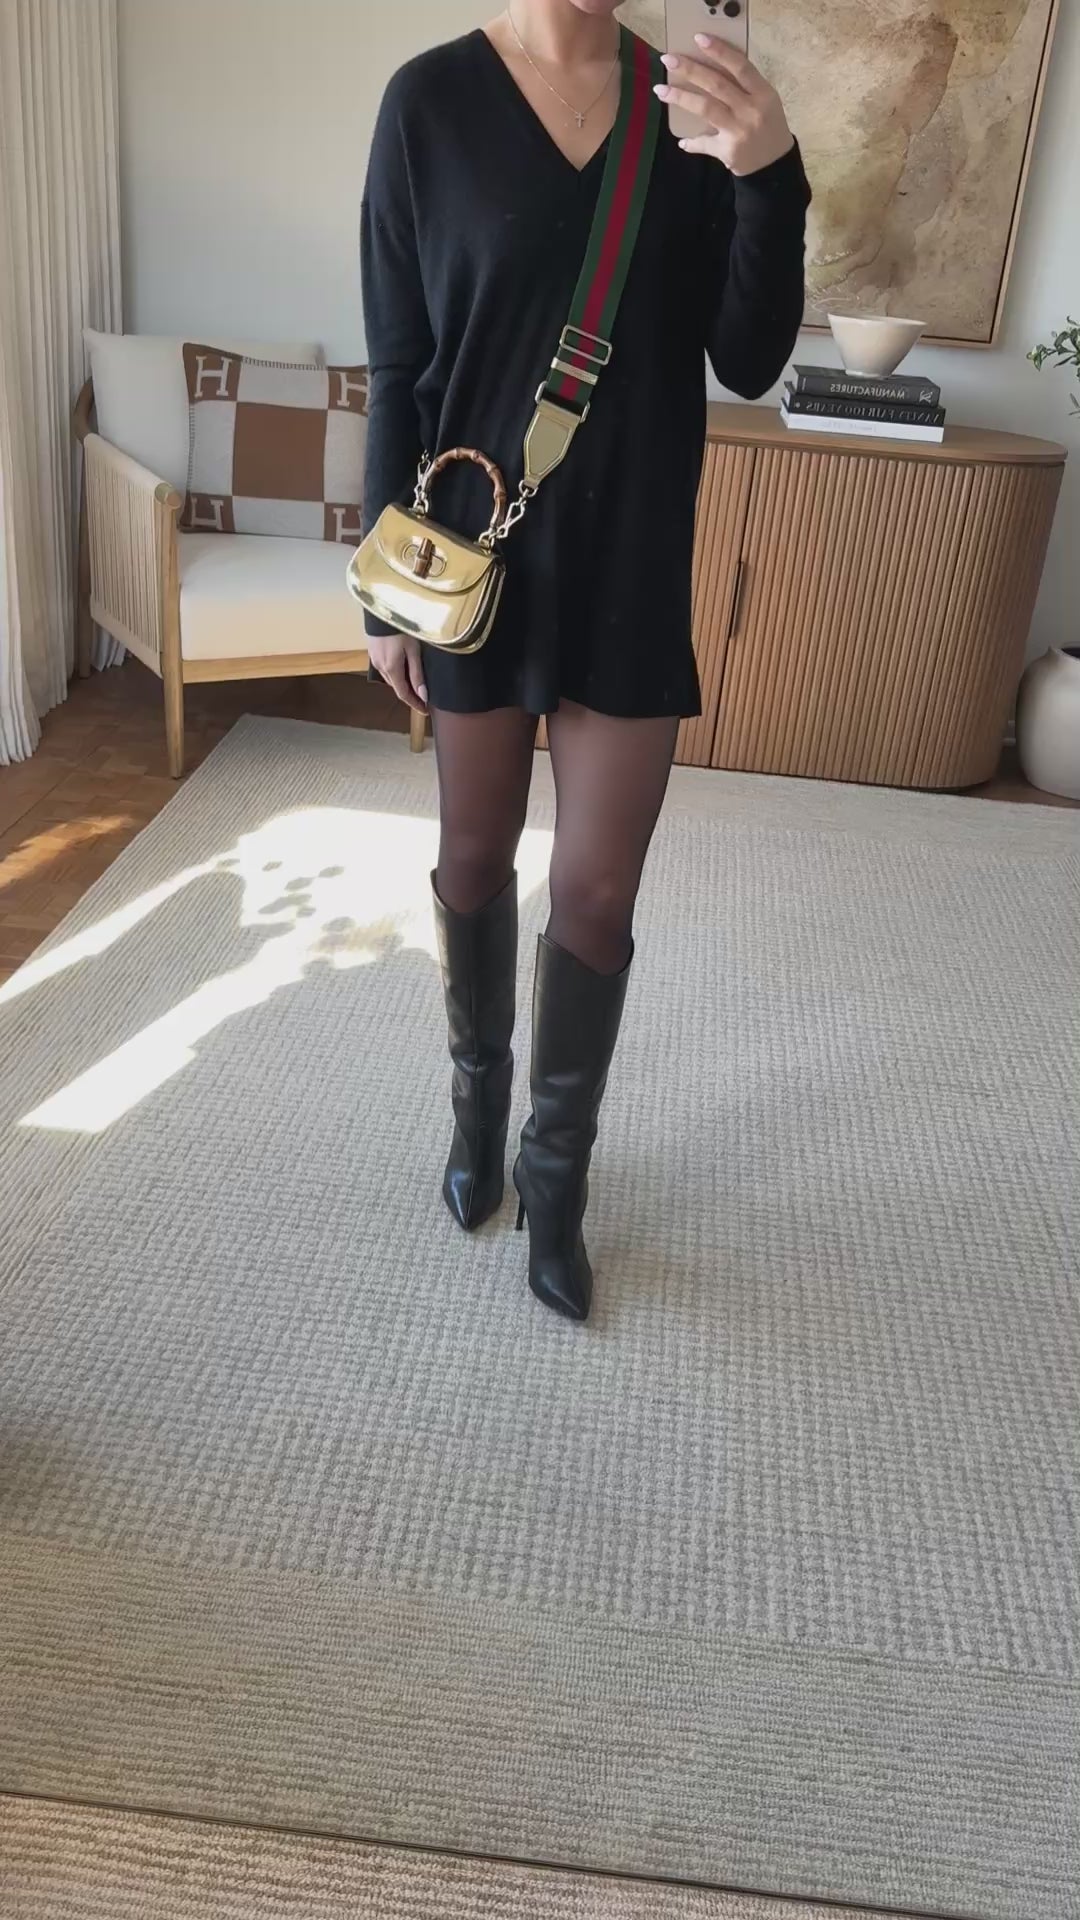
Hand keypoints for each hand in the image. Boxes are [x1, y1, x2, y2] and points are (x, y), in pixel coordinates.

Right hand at [369, 632, 427, 713]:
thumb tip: (423, 695)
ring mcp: (374, 659)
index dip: (415, 704)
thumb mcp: (414, 651)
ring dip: (401, 683)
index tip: (425, 710)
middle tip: (423, 697)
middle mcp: (380, 667)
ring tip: (415, 683)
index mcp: (391, 669)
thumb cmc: (401, 628)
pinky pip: (385, 668)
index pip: (403, 694)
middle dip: (409, 694)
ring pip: (390, 677)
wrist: (382, 609)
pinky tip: (402, 667)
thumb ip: (417, 674)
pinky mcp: (372, 651)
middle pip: (396, 687)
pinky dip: (395, 672)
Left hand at [655, 37, 792, 177]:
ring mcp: (739, 130)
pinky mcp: (729, 150)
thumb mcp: (765, 101)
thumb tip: (709, 69)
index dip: (720, 51)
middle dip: (690, 70)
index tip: (699, 39)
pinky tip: (682, 141)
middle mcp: (751, 110)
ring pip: (706, 108)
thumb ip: (744, 86)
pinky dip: (692, 142)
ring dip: (681, 98)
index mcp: (763, 93)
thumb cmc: (767, 126)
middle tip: (668, 60)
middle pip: (717, 84)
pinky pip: (705, 143)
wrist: (775, 165)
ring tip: (661, 90)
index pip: (741, 66)